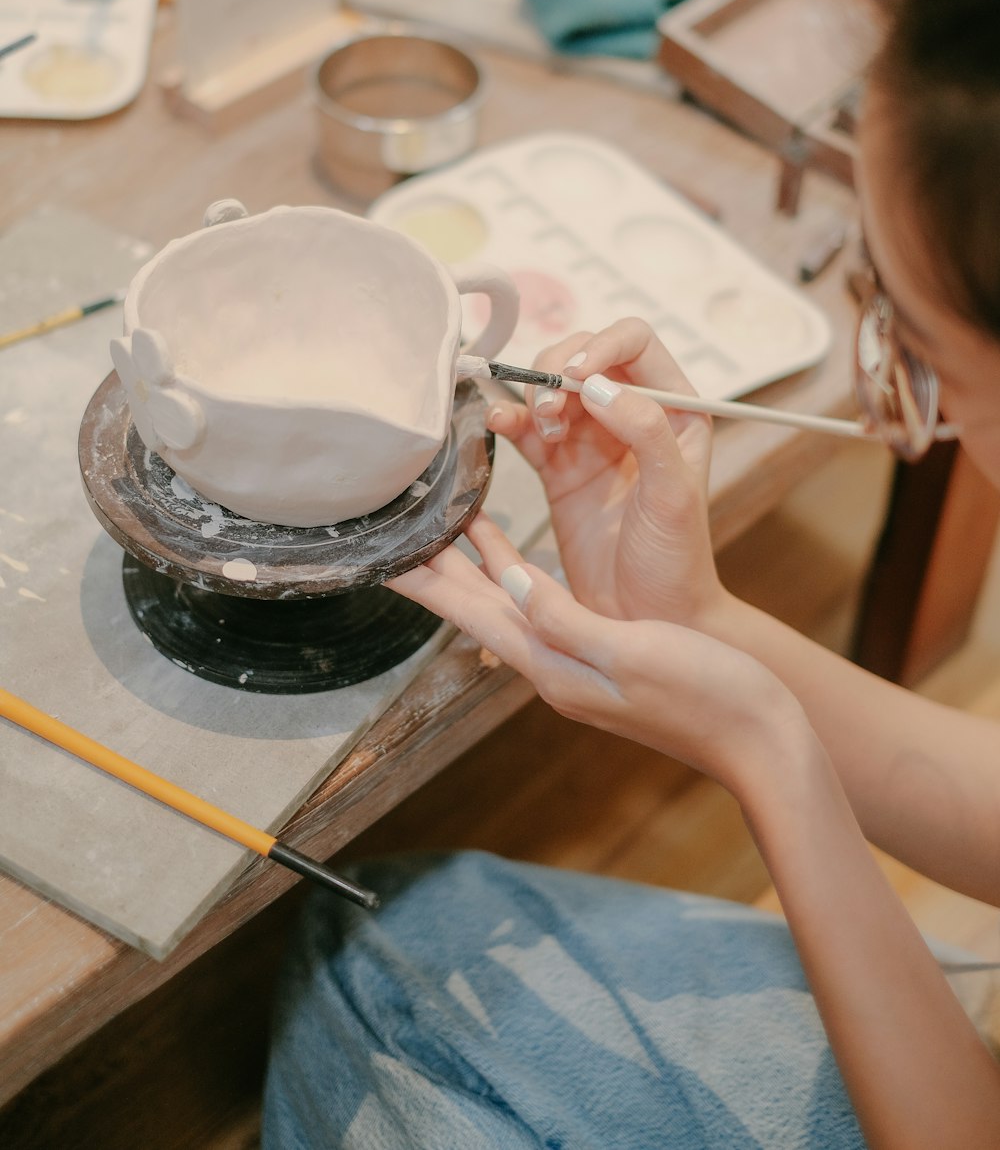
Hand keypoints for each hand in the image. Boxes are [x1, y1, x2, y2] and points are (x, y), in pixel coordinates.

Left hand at [390, 513, 801, 793]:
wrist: (761, 736)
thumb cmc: (708, 695)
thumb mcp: (630, 652)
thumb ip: (563, 618)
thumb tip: (508, 581)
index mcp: (553, 666)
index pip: (472, 616)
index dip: (428, 581)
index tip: (385, 552)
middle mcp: (554, 667)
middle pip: (478, 610)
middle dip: (436, 570)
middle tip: (397, 532)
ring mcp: (576, 663)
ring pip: (506, 605)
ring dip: (472, 567)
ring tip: (443, 529)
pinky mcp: (602, 654)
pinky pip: (541, 607)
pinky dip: (519, 575)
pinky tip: (514, 558)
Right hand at [485, 317, 721, 627]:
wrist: (647, 621)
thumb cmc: (675, 562)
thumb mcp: (673, 492)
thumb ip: (646, 429)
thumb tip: (599, 384)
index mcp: (676, 410)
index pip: (634, 342)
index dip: (600, 345)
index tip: (576, 376)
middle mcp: (633, 416)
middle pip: (584, 357)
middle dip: (558, 372)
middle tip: (551, 412)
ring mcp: (592, 440)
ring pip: (551, 387)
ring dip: (534, 396)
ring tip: (540, 429)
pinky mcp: (557, 467)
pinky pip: (527, 427)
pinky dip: (509, 419)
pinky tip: (500, 425)